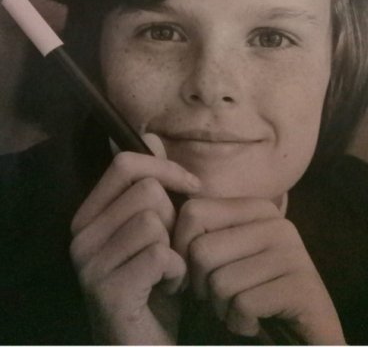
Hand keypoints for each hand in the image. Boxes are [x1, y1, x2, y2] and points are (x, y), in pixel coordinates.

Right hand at [70, 134, 201, 344]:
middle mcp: (80, 238)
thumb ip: (153, 185)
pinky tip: (167, 290)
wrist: (148, 346)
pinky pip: (160, 254)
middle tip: (169, 252)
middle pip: (147, 191)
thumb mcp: (158, 229)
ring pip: (155, 221)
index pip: (126, 163)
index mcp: (88, 217)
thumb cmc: (157, 285)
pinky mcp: (107, 291)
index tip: (191, 189)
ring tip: (167, 273)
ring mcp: (89, 266)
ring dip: (175, 249)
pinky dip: (177, 272)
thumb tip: (153, 137)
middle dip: (173, 219)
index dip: (167, 168)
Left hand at [173, 197, 344, 343]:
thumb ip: (202, 238)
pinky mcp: (301, 287)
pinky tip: (258, 323)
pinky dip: (241, 324)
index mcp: (257, 210)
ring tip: (244, 311)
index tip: (199, 278)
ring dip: (223, 310)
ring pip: (220, 282)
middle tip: (226, 300)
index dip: (181, 253)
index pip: (192, 212)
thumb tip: (161, 223)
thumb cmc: (254, 301)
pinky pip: (243, 305)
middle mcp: (277, 224)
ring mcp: (293, 254)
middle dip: (203, 288)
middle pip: (201, 251)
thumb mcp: (227, 262)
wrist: (304, 340)